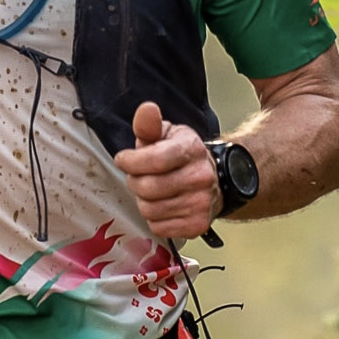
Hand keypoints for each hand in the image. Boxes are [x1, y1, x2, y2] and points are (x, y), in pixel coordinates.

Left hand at [113, 101, 220, 240]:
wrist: (214, 181)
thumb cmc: (182, 157)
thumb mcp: (166, 135)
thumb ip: (150, 124)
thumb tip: (147, 110)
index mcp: (192, 150)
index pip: (153, 160)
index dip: (130, 161)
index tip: (123, 160)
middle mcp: (201, 177)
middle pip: (148, 188)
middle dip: (135, 182)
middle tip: (139, 177)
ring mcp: (201, 203)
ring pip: (150, 210)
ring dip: (144, 202)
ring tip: (153, 192)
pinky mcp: (197, 225)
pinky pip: (159, 228)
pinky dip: (155, 219)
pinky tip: (164, 207)